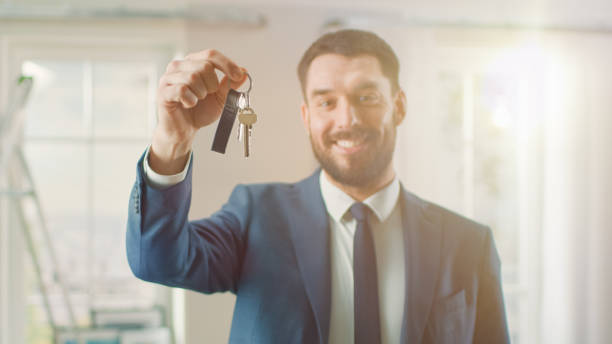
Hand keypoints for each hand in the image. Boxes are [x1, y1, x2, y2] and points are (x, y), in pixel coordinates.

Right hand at [150, 49, 246, 173]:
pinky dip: (191, 100)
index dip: (227, 64)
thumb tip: (244, 72)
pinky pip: (182, 90)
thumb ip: (230, 85)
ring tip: (197, 100)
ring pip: (193, 77)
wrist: (184, 130)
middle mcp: (179, 66)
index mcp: (193, 63)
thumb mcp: (221, 97)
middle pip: (204, 66)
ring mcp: (169, 77)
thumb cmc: (200, 111)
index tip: (238, 75)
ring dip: (201, 93)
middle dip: (213, 84)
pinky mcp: (163, 91)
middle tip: (208, 95)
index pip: (211, 54)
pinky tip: (189, 104)